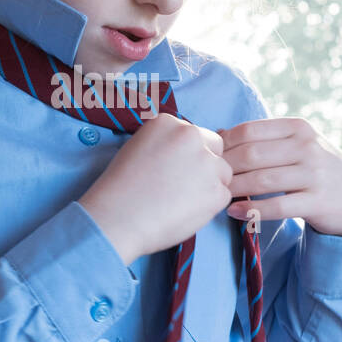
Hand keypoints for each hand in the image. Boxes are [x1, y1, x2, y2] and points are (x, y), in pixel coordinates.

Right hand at [78, 113, 231, 265]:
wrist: (117, 218)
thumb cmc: (121, 189)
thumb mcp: (138, 149)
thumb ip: (165, 144)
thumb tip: (185, 154)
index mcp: (169, 123)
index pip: (195, 135)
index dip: (188, 155)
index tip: (175, 170)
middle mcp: (191, 136)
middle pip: (215, 149)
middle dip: (206, 166)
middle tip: (183, 186)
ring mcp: (207, 163)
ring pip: (222, 173)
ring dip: (209, 186)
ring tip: (180, 202)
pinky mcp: (217, 191)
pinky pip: (223, 196)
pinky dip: (209, 207)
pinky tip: (184, 212)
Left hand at [217, 117, 341, 236]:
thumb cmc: (315, 169)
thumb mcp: (297, 145)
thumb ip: (263, 139)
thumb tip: (218, 133)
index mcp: (298, 128)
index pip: (249, 131)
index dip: (224, 144)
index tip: (210, 158)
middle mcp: (308, 147)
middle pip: (252, 154)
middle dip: (225, 168)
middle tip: (209, 180)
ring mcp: (315, 174)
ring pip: (262, 180)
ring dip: (234, 189)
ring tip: (217, 196)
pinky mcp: (317, 201)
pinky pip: (277, 206)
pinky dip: (252, 210)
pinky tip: (235, 213)